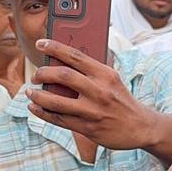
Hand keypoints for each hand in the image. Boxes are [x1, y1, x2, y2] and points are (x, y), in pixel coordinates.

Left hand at [27, 40, 157, 148]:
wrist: (141, 127)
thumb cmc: (121, 100)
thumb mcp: (112, 80)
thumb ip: (91, 72)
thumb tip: (60, 63)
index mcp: (105, 74)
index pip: (75, 56)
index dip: (55, 47)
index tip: (40, 43)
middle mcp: (99, 91)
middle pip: (63, 76)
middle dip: (43, 73)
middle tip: (35, 76)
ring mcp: (92, 111)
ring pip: (56, 101)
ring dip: (38, 96)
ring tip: (30, 93)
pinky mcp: (88, 128)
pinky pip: (59, 120)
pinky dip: (43, 113)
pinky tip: (34, 108)